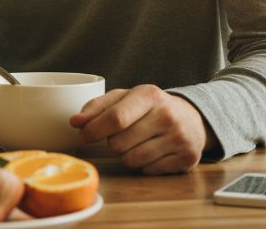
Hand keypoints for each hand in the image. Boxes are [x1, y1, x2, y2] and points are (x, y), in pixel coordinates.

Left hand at [69, 84, 212, 173]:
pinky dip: (144, 165)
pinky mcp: (187, 158)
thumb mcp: (125, 98)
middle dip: (112, 143)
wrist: (191, 118)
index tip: (83, 136)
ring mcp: (179, 137)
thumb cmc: (150, 108)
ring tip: (138, 143)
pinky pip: (148, 170)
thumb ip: (97, 107)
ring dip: (127, 155)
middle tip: (122, 135)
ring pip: (132, 160)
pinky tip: (153, 152)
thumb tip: (75, 122)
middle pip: (119, 142)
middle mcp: (167, 115)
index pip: (115, 118)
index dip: (93, 130)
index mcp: (149, 95)